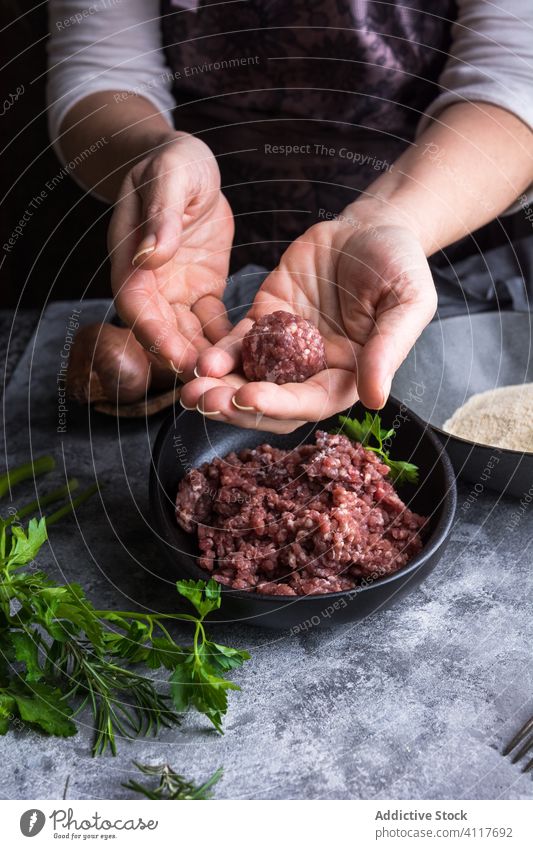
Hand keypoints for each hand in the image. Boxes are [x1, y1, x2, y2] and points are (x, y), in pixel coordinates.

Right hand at [108, 133, 233, 378]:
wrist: (190, 162)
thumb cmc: (173, 160)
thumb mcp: (170, 176)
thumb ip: (161, 215)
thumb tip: (150, 256)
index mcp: (132, 257)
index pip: (137, 305)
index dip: (155, 334)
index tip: (179, 358)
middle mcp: (151, 281)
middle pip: (162, 330)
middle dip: (184, 359)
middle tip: (213, 385)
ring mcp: (176, 289)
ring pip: (187, 333)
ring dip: (206, 358)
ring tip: (234, 381)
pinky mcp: (202, 289)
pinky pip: (213, 322)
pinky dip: (227, 340)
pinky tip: (251, 358)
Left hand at [180, 214, 436, 431]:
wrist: (372, 226)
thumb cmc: (399, 264)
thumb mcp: (407, 302)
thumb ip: (390, 348)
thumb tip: (375, 400)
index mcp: (348, 376)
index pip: (310, 403)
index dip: (278, 405)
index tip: (247, 398)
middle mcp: (313, 370)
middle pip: (271, 402)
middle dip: (236, 407)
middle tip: (204, 403)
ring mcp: (285, 349)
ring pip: (247, 380)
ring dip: (219, 390)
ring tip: (191, 393)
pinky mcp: (265, 321)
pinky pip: (237, 344)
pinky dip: (219, 355)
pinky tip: (200, 360)